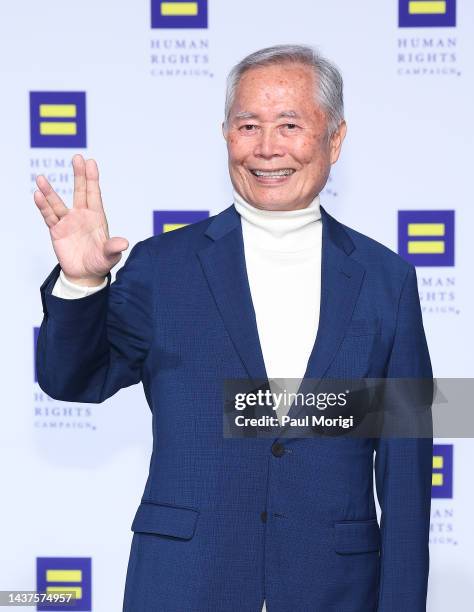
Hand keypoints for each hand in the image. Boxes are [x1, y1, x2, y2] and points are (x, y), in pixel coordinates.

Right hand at [34, 154, 128, 285]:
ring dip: (50, 191)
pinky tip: (38, 195)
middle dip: (79, 175)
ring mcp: (68, 222)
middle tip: (77, 157)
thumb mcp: (110, 256)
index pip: (94, 193)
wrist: (85, 274)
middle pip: (79, 191)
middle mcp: (82, 215)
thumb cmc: (100, 263)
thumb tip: (124, 243)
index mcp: (97, 217)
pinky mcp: (56, 230)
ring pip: (57, 203)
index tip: (90, 162)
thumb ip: (114, 248)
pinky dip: (43, 206)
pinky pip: (48, 216)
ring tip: (41, 178)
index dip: (92, 178)